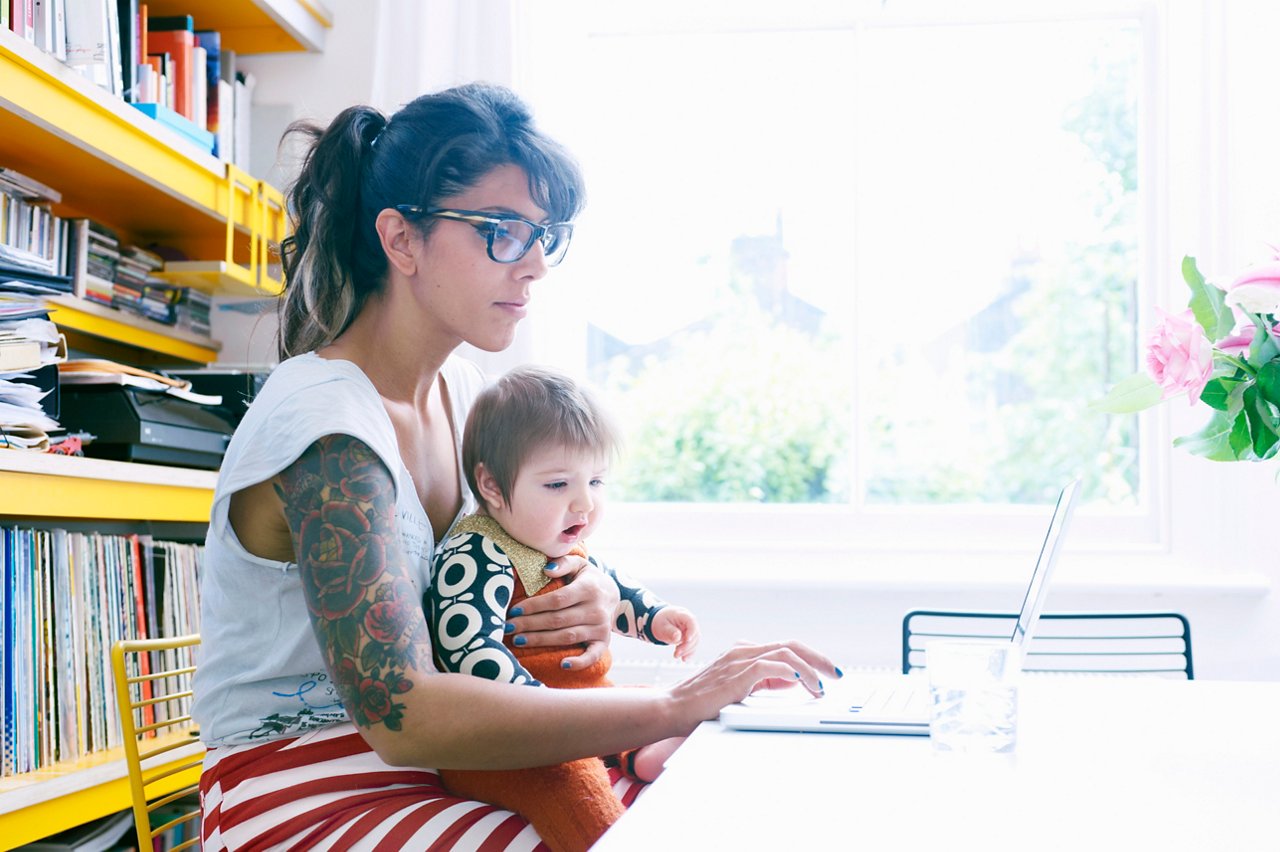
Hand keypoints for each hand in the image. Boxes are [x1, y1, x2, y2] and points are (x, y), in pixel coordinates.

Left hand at [505, 555, 619, 669]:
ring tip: (519, 641)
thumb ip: (563, 563)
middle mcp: (596, 609)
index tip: (514, 610)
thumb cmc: (588, 579)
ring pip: (568, 637)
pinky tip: (562, 664)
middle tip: (509, 628)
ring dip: (542, 641)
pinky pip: (593, 655)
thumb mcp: (579, 565)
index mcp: (588, 588)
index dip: (534, 606)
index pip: (557, 600)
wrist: (614, 594)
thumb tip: (546, 569)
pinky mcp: (604, 642)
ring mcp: (601, 628)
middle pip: (558, 620)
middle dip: (530, 624)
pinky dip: (580, 662)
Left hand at [650, 606, 699, 660]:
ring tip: (676, 655)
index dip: (691, 631)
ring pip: (695, 641)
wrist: (659, 622)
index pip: (691, 621)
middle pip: (695, 634)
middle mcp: (689, 622)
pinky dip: (689, 653)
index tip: (686, 640)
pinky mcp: (689, 637)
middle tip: (676, 654)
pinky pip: (692, 645)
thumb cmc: (660, 621)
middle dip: (687, 646)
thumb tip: (677, 637)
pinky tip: (684, 659)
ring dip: (687, 650)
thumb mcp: (661, 626)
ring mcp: (690, 630)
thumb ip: (669, 631)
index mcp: (682, 615)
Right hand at [665, 640, 840, 732]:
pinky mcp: (735, 674)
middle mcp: (743, 650)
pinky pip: (770, 666)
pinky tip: (802, 680)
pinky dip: (790, 671)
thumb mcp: (740, 688)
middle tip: (836, 674)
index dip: (811, 657)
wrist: (672, 708)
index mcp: (744, 652)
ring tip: (822, 685)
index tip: (828, 671)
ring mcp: (739, 660)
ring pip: (785, 653)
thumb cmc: (702, 703)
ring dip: (810, 669)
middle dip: (819, 658)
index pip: (785, 646)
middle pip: (791, 644)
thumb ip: (764, 681)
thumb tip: (793, 678)